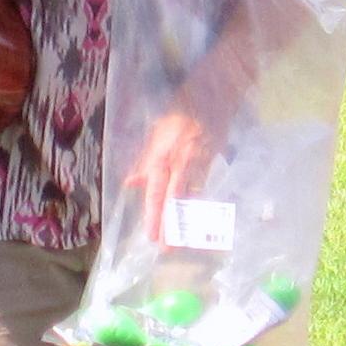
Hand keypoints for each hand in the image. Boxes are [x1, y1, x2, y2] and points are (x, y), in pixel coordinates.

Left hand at [125, 110, 210, 247]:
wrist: (212, 97)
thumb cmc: (180, 113)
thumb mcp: (156, 133)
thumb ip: (145, 161)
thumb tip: (131, 183)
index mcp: (162, 154)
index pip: (155, 190)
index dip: (154, 214)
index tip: (151, 236)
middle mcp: (180, 161)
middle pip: (172, 199)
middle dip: (169, 224)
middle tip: (166, 249)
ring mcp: (199, 163)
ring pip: (190, 196)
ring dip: (185, 219)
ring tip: (182, 241)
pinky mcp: (214, 162)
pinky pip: (204, 187)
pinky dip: (199, 203)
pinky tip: (197, 220)